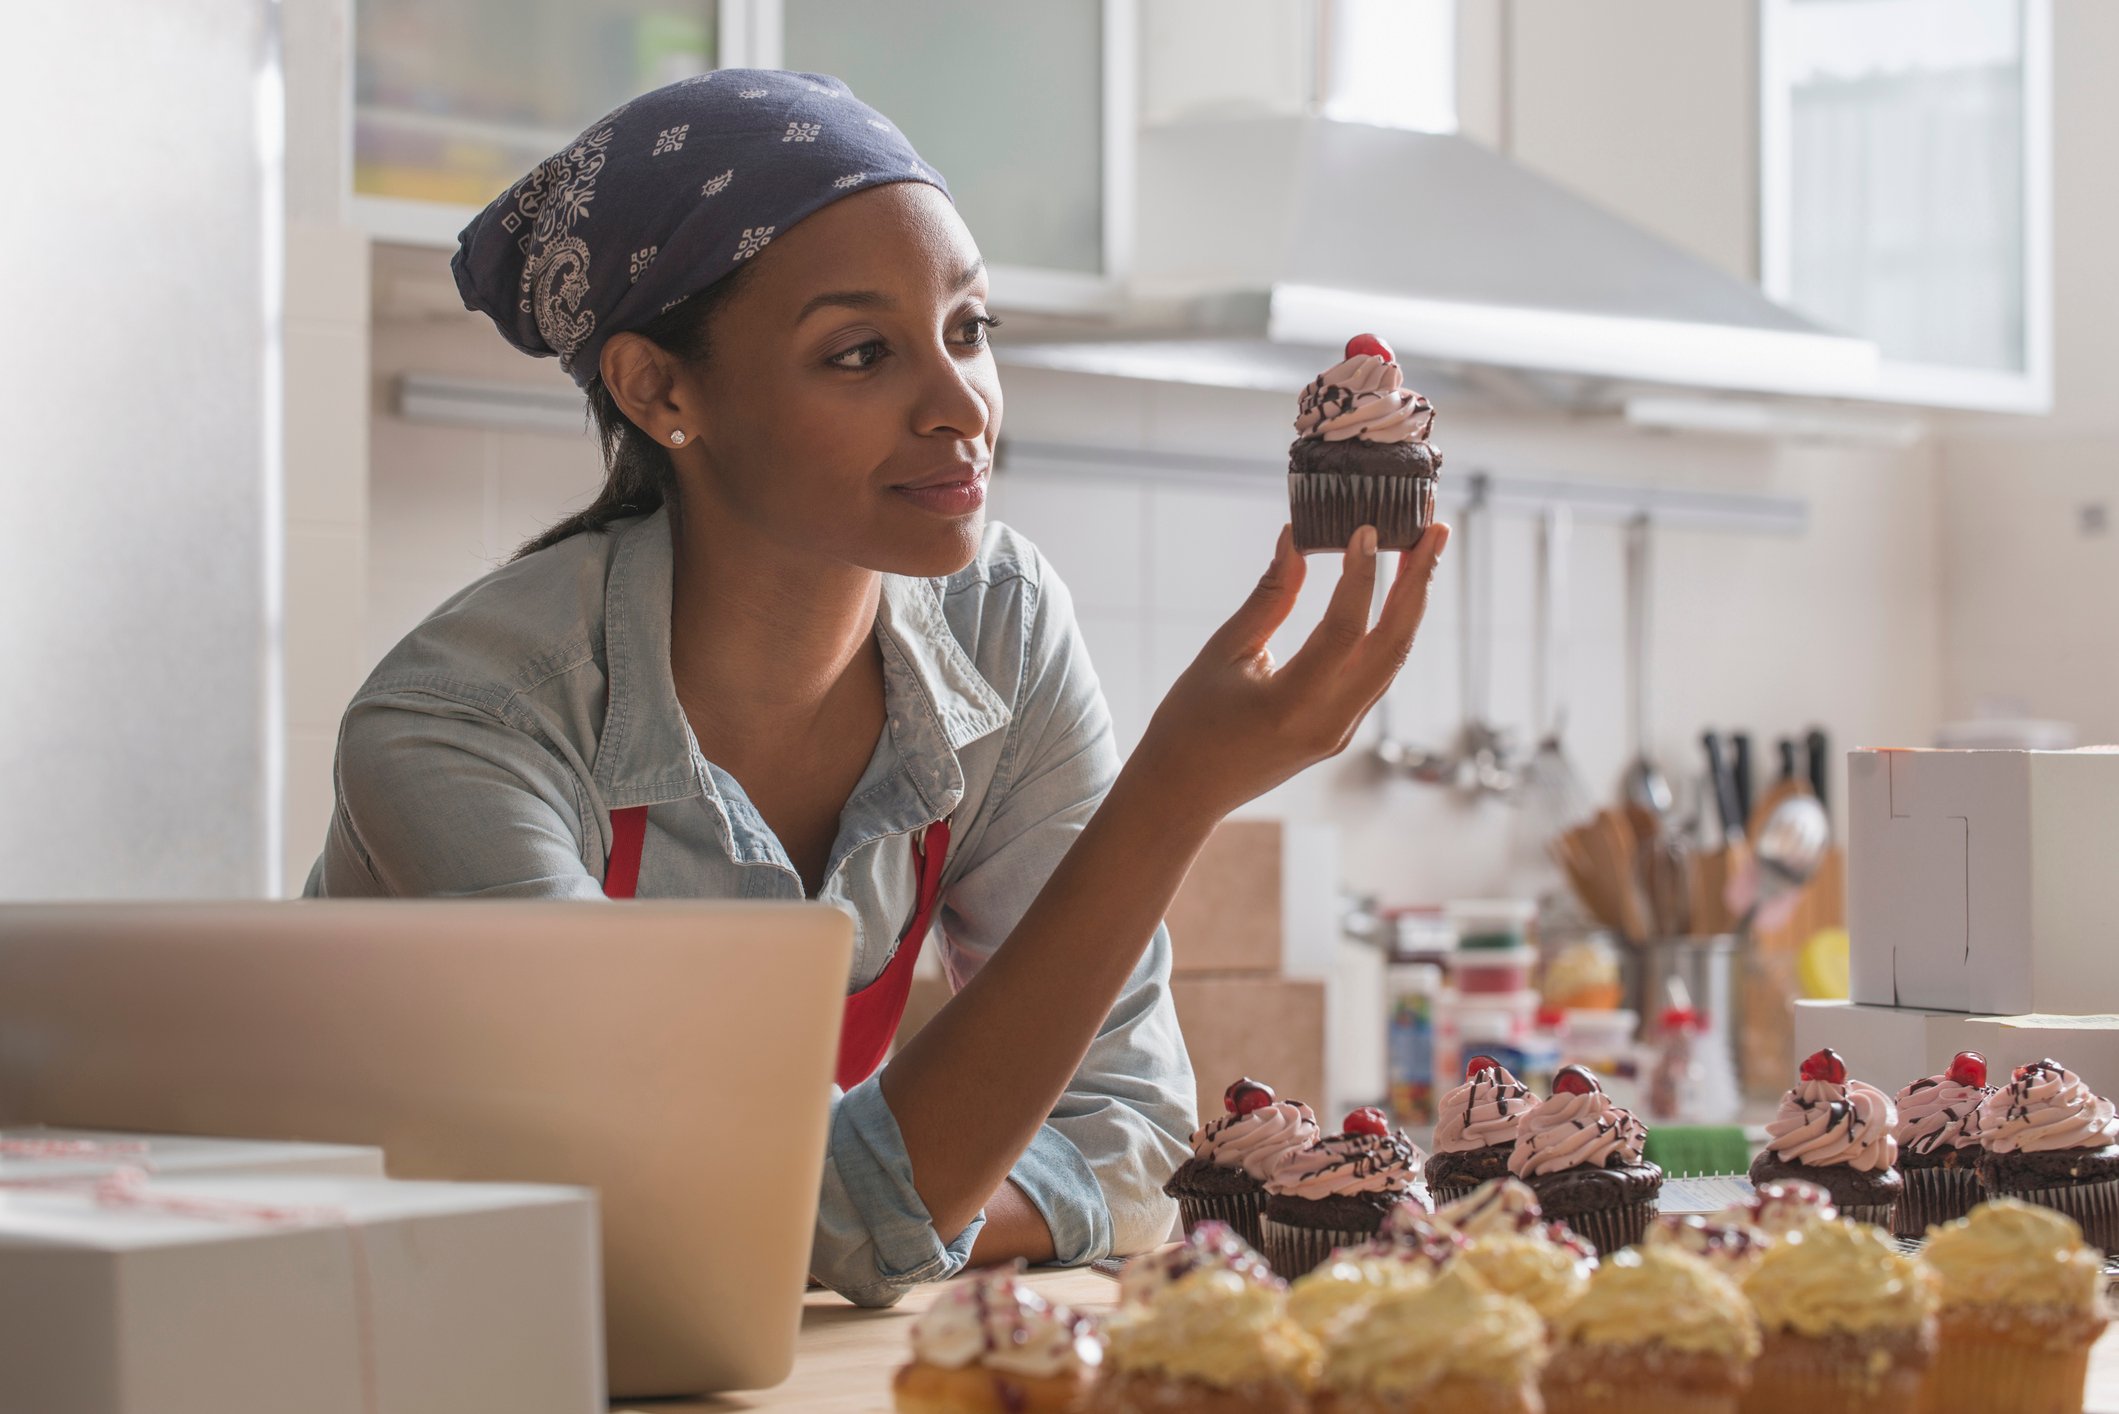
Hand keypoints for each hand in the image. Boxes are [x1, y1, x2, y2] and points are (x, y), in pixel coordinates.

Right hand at [1131, 521, 1450, 823]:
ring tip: (1424, 552)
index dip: (1360, 575)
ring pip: (1393, 659)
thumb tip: (1295, 538)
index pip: (1345, 630)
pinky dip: (1390, 629)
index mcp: (1291, 704)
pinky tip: (1395, 595)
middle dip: (1419, 582)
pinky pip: (1378, 674)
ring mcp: (1341, 731)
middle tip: (1436, 530)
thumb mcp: (1223, 652)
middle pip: (1393, 644)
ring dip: (1412, 603)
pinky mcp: (1341, 730)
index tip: (1367, 528)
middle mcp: (1329, 722)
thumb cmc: (1190, 722)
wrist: (1184, 792)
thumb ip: (1269, 597)